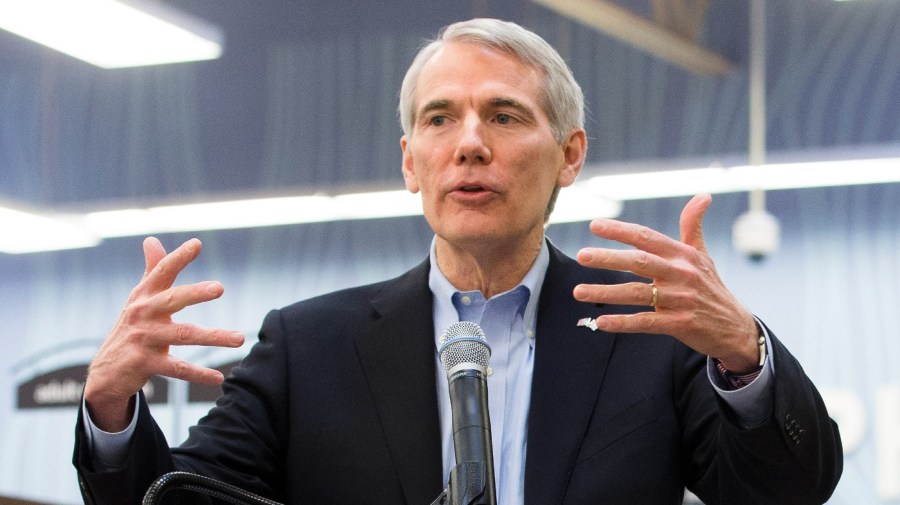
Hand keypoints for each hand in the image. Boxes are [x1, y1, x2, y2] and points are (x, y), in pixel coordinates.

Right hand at [83, 237, 244, 431]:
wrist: (105, 372)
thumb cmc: (131, 328)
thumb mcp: (139, 299)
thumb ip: (152, 270)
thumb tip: (151, 239)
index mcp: (144, 296)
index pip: (162, 272)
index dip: (178, 257)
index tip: (197, 244)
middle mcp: (143, 314)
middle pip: (173, 300)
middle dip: (195, 293)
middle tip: (220, 287)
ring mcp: (144, 339)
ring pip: (183, 336)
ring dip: (213, 337)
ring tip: (240, 339)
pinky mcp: (145, 364)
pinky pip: (178, 369)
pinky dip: (199, 374)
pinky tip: (218, 378)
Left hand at [572, 194, 759, 372]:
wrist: (735, 327)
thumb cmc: (710, 287)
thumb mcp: (703, 255)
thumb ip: (693, 226)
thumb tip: (703, 195)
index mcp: (683, 255)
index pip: (647, 238)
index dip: (621, 231)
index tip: (594, 225)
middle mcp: (681, 274)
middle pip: (639, 262)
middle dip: (609, 258)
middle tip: (581, 255)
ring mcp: (681, 300)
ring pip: (637, 293)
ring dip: (606, 292)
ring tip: (579, 291)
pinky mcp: (680, 324)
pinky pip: (647, 323)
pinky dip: (623, 322)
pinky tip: (601, 322)